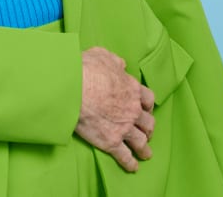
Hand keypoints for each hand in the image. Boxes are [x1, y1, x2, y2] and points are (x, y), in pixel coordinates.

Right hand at [75, 46, 154, 172]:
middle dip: (148, 128)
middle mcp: (133, 110)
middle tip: (146, 132)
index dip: (148, 106)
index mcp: (132, 88)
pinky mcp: (112, 142)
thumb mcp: (103, 56)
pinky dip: (130, 163)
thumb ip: (116, 62)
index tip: (146, 110)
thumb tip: (122, 65)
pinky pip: (126, 156)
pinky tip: (133, 167)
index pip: (148, 99)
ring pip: (141, 142)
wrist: (74, 88)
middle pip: (148, 123)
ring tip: (145, 154)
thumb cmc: (87, 69)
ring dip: (144, 149)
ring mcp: (124, 127)